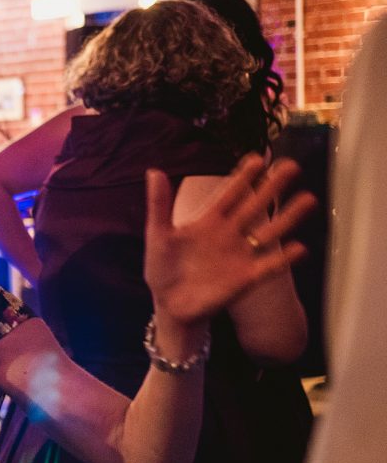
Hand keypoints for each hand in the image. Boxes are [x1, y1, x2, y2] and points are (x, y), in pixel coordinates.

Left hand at [144, 154, 316, 325]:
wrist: (170, 304)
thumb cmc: (162, 268)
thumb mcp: (158, 234)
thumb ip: (159, 204)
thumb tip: (154, 171)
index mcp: (209, 221)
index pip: (230, 193)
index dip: (243, 176)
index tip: (257, 157)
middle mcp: (230, 234)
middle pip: (255, 206)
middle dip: (273, 187)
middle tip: (291, 166)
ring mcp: (240, 255)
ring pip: (270, 232)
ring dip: (288, 216)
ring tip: (308, 198)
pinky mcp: (246, 277)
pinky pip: (269, 266)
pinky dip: (284, 258)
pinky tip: (300, 248)